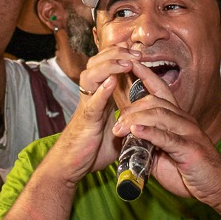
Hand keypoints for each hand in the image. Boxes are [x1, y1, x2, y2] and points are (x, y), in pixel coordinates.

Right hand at [46, 45, 140, 184]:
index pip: (106, 64)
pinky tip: (111, 83)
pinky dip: (101, 92)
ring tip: (126, 63)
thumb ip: (128, 118)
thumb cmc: (93, 149)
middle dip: (117, 53)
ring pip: (90, 76)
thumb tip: (148, 115)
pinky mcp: (85, 122)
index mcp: (100, 95)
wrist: (72, 167)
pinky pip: (92, 103)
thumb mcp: (117, 128)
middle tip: (136, 53)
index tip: (139, 53)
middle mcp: (90, 96)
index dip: (121, 54)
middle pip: (97, 63)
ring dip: (109, 66)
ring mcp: (87, 107)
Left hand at [112, 62, 220, 204]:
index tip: (130, 63)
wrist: (216, 188)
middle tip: (114, 123)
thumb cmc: (190, 172)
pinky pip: (167, 137)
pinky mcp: (190, 149)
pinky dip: (149, 132)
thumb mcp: (164, 155)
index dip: (146, 74)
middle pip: (154, 102)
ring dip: (135, 120)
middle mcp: (184, 120)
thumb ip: (148, 144)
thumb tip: (127, 140)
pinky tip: (135, 131)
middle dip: (131, 109)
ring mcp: (188, 133)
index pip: (161, 89)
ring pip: (159, 115)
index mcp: (178, 118)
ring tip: (119, 129)